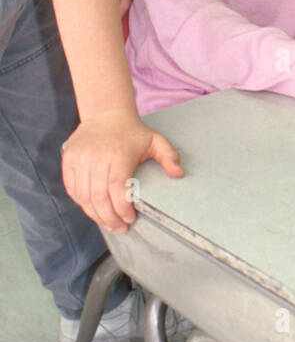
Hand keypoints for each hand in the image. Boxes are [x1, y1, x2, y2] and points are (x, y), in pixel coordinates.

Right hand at [61, 111, 183, 233]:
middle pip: (99, 197)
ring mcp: (80, 158)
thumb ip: (169, 157)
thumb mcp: (156, 141)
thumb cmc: (133, 132)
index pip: (116, 190)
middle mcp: (96, 157)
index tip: (130, 219)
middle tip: (119, 228)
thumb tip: (179, 174)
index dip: (122, 209)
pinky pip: (72, 188)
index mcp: (119, 155)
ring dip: (95, 214)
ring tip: (107, 224)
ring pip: (84, 196)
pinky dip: (82, 203)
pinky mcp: (69, 160)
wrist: (106, 113)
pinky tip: (93, 210)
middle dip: (109, 218)